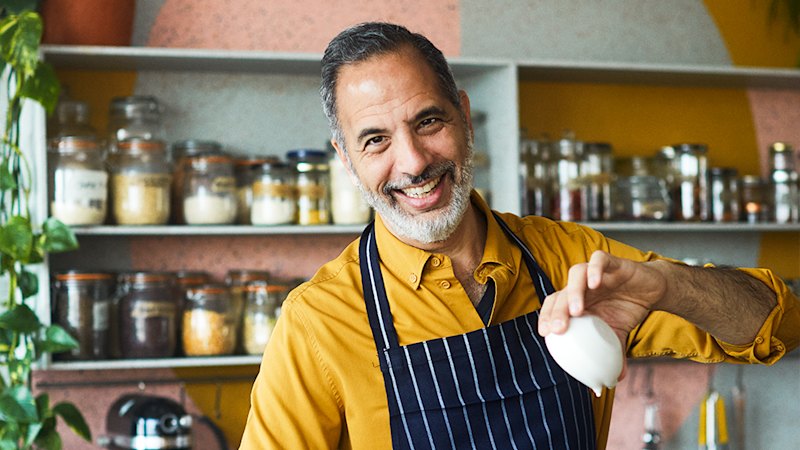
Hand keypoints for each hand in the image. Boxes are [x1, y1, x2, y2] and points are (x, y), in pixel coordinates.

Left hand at [538, 250, 667, 376]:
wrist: (652, 290)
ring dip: (574, 291)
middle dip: (557, 311)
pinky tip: (595, 283)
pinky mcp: (612, 262)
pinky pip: (599, 260)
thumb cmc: (626, 309)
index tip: (545, 334)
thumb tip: (613, 381)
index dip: (546, 317)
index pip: (553, 306)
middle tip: (558, 329)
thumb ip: (613, 354)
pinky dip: (595, 269)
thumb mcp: (619, 334)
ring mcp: (595, 272)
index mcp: (577, 302)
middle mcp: (581, 286)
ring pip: (575, 274)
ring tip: (577, 311)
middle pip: (561, 293)